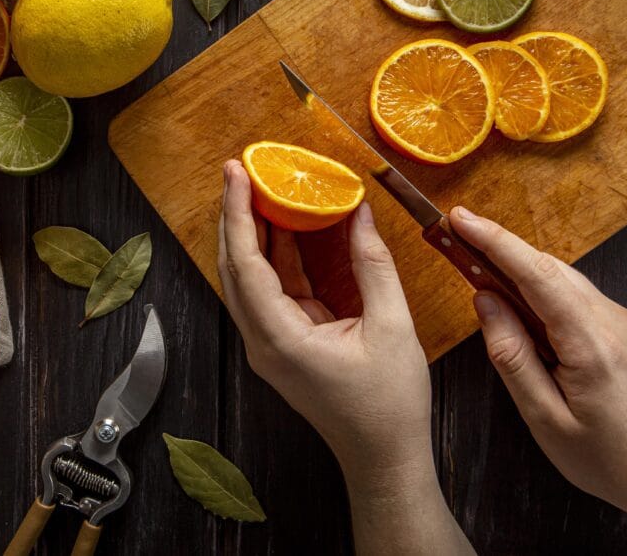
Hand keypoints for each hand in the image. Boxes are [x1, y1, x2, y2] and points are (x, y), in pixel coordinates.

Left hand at [218, 160, 473, 554]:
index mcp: (281, 339)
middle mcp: (262, 342)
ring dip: (250, 233)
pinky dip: (273, 256)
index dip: (239, 214)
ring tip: (256, 189)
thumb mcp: (392, 328)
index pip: (246, 264)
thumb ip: (373, 266)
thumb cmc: (389, 404)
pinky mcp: (281, 345)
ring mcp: (268, 346)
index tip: (236, 174)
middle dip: (234, 215)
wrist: (383, 457)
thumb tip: (361, 214)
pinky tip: (283, 227)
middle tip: (239, 170)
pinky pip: (268, 292)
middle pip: (234, 267)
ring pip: (246, 279)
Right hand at [450, 206, 626, 552]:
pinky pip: (569, 293)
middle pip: (546, 268)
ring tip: (471, 264)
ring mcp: (618, 320)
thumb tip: (484, 301)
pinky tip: (510, 298)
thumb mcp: (545, 417)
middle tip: (453, 236)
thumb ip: (511, 356)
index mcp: (592, 345)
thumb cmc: (606, 457)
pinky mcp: (617, 325)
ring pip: (558, 277)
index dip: (495, 242)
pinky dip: (534, 287)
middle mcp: (611, 321)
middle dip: (497, 247)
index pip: (537, 276)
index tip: (461, 219)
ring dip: (514, 266)